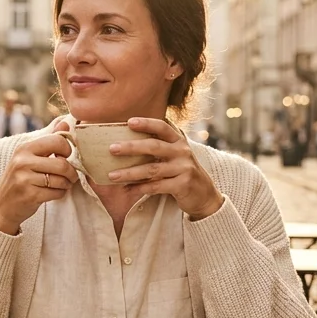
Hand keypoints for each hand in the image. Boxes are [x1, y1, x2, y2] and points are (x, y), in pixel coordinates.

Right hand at [0, 120, 78, 234]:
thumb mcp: (28, 157)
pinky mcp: (30, 195)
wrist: (1, 207)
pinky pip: (56, 193)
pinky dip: (59, 194)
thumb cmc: (19, 180)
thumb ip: (48, 140)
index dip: (67, 150)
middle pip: (62, 164)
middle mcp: (22, 161)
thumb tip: (65, 123)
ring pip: (61, 180)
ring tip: (60, 185)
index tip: (65, 157)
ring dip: (66, 185)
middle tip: (70, 176)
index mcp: (24, 148)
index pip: (57, 141)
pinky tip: (53, 193)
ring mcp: (25, 179)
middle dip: (71, 172)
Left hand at [105, 117, 224, 220]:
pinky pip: (157, 186)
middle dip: (131, 147)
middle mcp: (182, 152)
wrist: (204, 195)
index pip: (162, 127)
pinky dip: (140, 188)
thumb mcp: (175, 156)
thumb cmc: (182, 172)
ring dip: (130, 172)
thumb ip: (158, 148)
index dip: (146, 123)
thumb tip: (125, 144)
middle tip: (111, 148)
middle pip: (154, 146)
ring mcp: (184, 168)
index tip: (129, 122)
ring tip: (112, 176)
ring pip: (152, 169)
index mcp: (179, 141)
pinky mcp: (183, 185)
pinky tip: (127, 189)